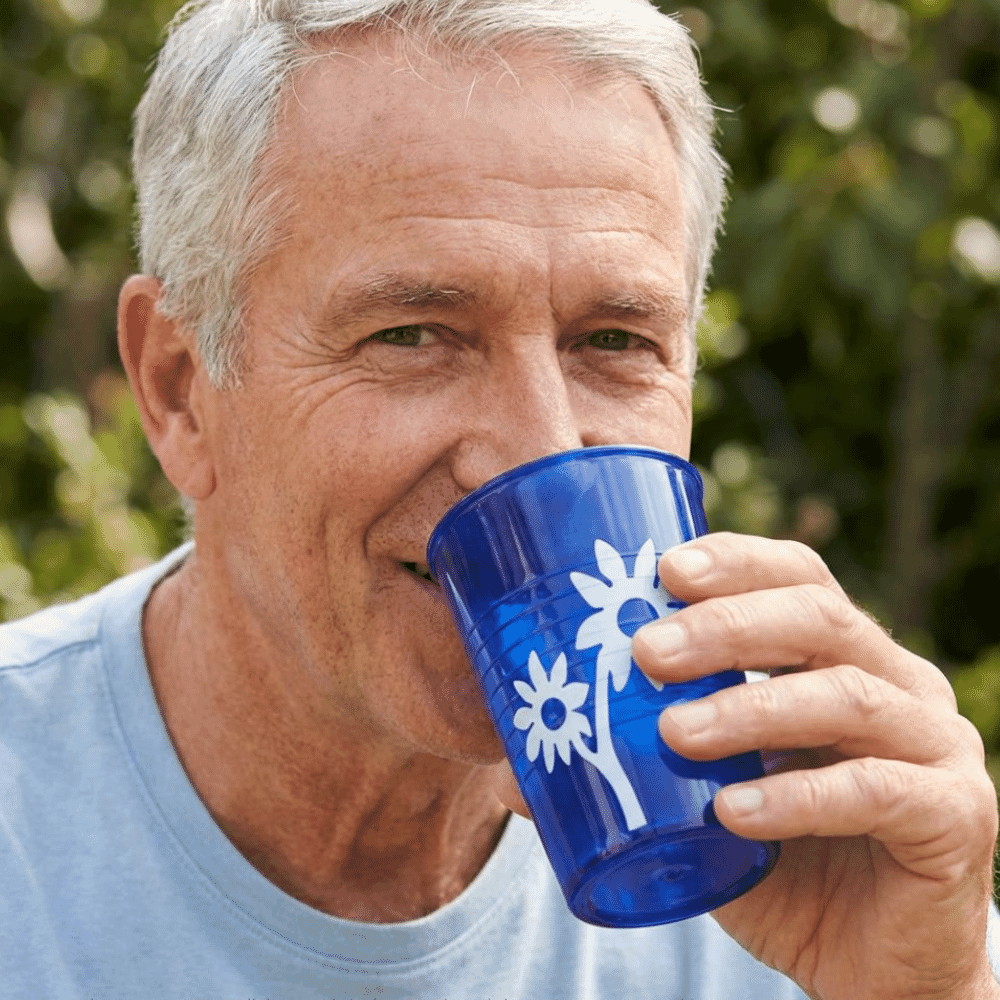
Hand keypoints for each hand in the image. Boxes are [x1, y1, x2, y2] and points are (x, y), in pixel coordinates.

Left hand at [628, 532, 998, 999]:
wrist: (866, 963)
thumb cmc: (779, 858)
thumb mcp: (706, 792)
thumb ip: (641, 756)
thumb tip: (515, 755)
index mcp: (844, 655)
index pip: (798, 577)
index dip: (736, 562)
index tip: (665, 570)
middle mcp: (898, 683)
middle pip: (820, 620)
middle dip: (727, 626)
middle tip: (649, 652)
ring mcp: (935, 746)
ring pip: (846, 697)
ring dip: (751, 708)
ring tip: (674, 733)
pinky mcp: (956, 816)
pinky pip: (878, 791)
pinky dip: (798, 798)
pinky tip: (733, 813)